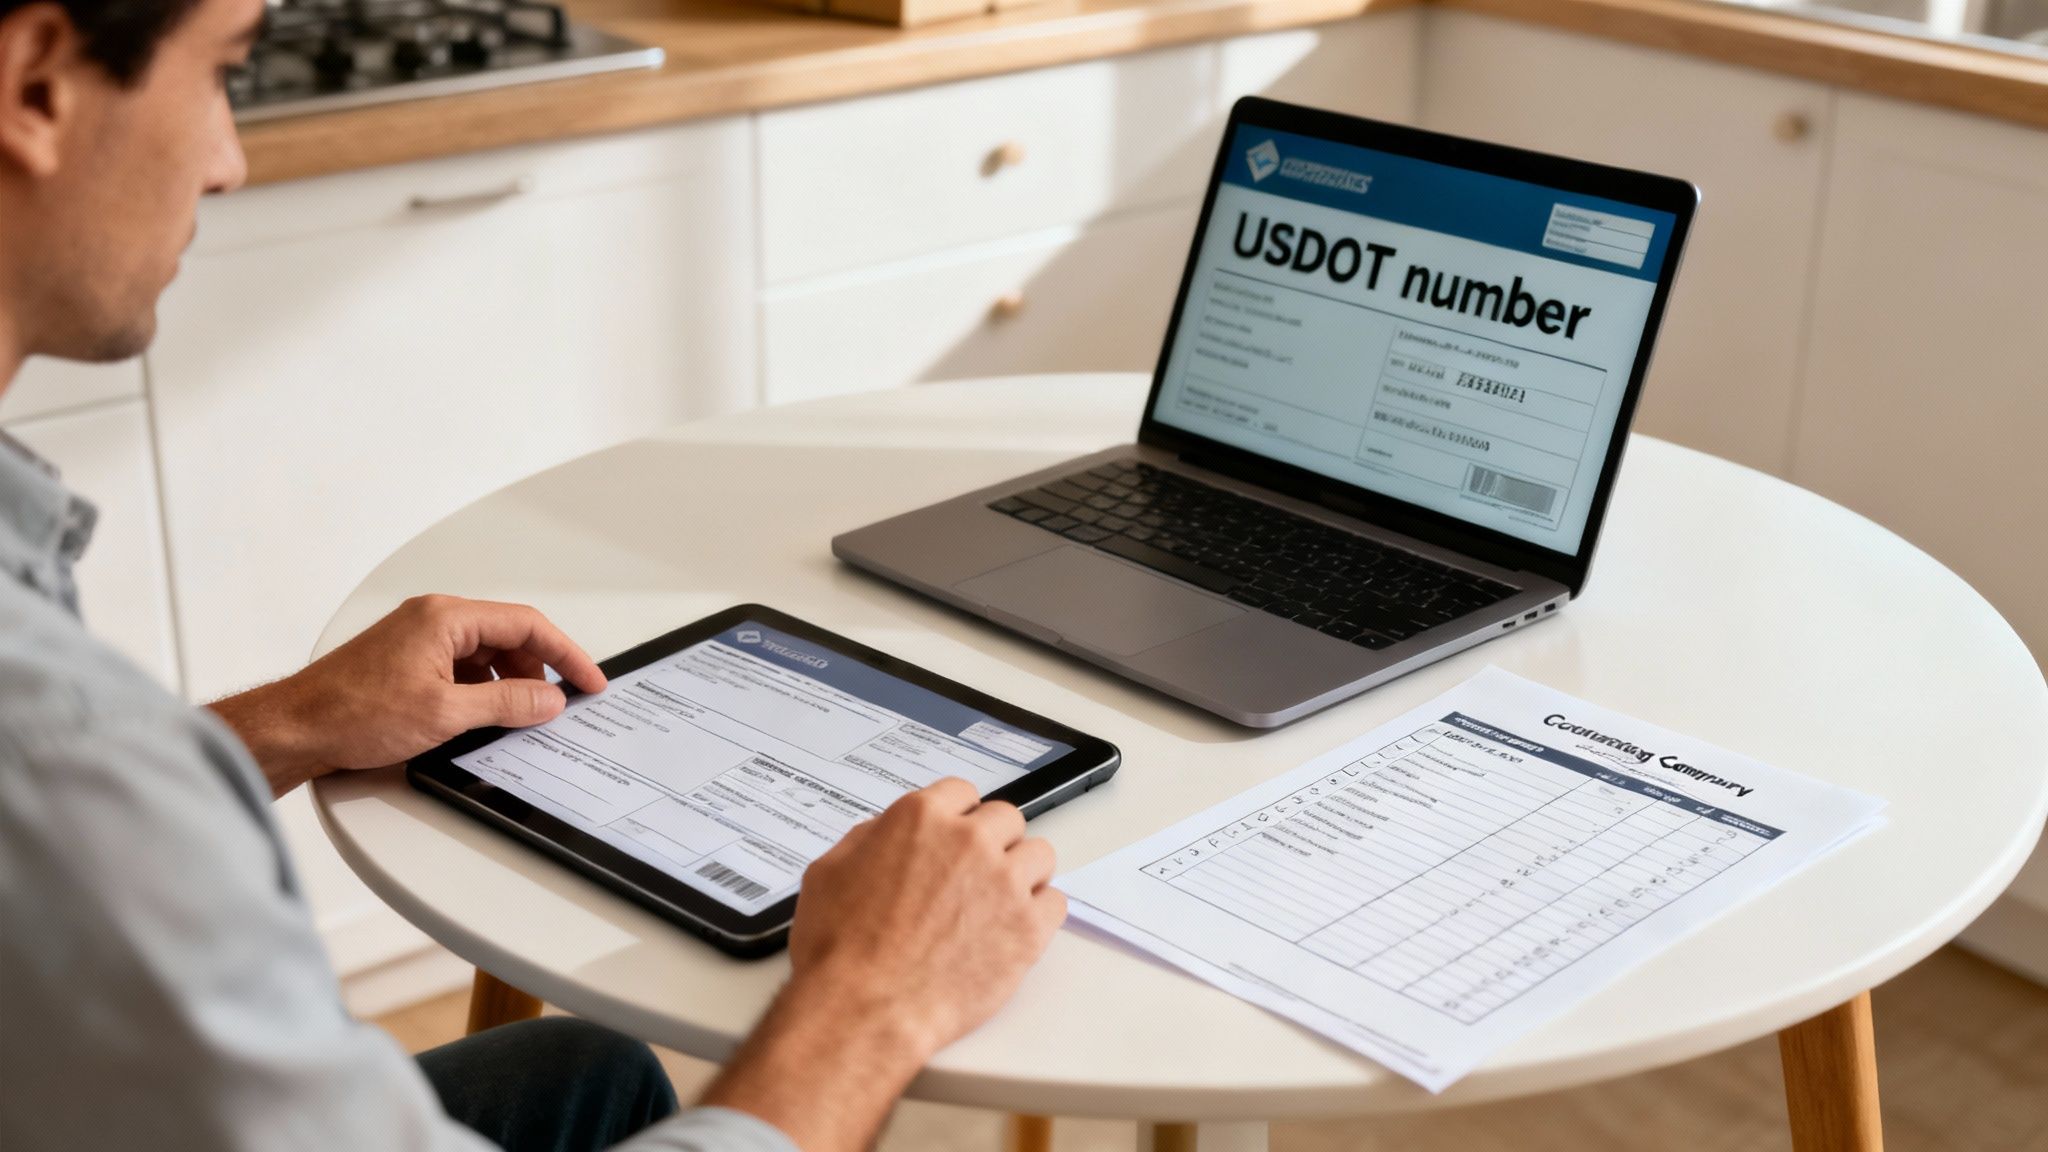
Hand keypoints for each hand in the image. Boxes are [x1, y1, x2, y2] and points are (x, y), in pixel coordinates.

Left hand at [210, 594, 607, 795]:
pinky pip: (461, 669)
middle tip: (555, 707)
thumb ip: (506, 704)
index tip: (588, 682)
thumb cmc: (351, 712)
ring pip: (485, 656)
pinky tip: (481, 720)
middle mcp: (433, 619)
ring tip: (516, 720)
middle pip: (508, 637)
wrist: (294, 728)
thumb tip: (548, 700)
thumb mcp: (445, 713)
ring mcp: (418, 640)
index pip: (526, 625)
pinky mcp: (407, 662)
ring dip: (507, 685)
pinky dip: (481, 692)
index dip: (565, 655)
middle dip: (537, 673)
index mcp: (446, 617)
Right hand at [697, 780, 1064, 1151]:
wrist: (865, 1009)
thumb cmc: (840, 951)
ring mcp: (1004, 883)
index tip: (957, 836)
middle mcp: (969, 841)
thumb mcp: (829, 873)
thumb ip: (867, 841)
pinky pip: (1056, 903)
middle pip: (1006, 819)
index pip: (962, 794)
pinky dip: (1040, 914)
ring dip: (1023, 874)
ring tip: (1000, 902)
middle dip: (993, 842)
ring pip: (1039, 856)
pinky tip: (1016, 928)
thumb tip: (885, 835)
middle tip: (977, 874)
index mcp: (921, 819)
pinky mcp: (1028, 928)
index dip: (958, 818)